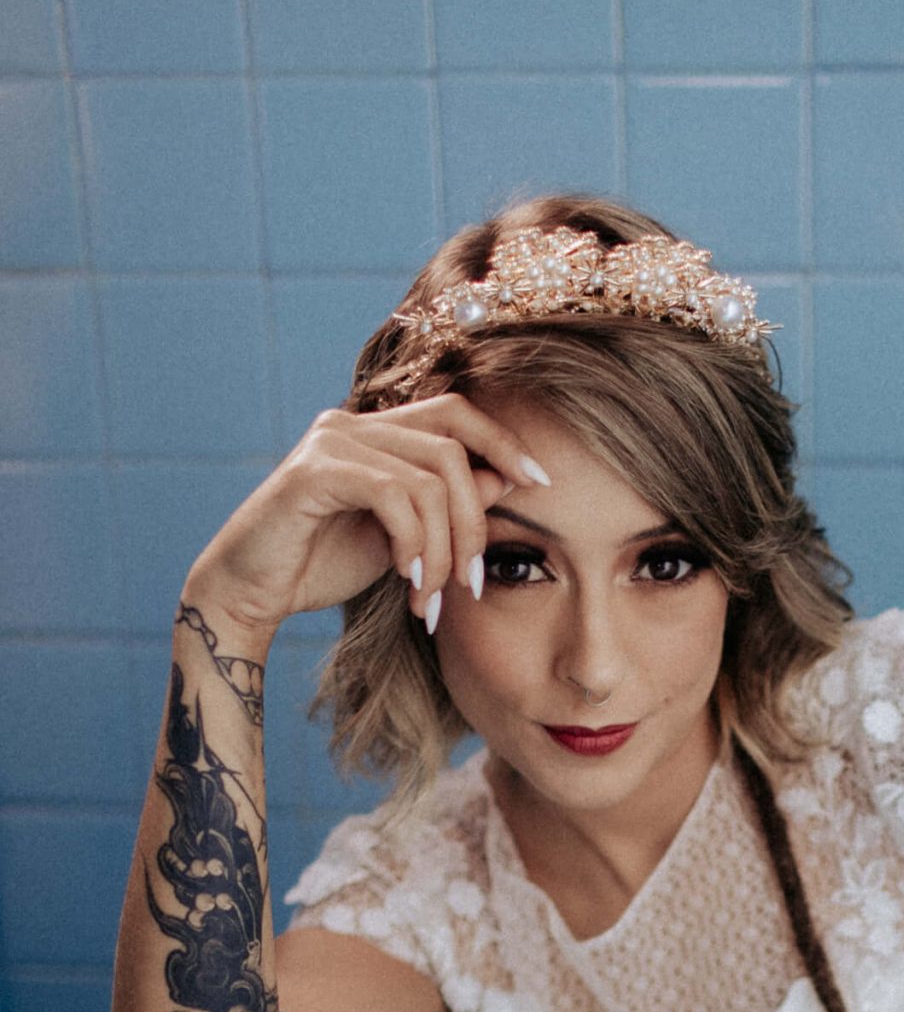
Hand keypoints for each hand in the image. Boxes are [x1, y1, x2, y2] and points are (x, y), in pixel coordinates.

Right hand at [178, 393, 552, 649]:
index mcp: (377, 432)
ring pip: (430, 480)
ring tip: (430, 598)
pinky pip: (395, 498)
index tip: (542, 484)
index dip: (504, 441)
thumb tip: (506, 481)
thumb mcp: (403, 539)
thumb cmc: (322, 565)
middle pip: (452, 449)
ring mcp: (332, 442)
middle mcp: (353, 424)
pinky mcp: (314, 472)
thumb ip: (446, 507)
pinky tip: (406, 584)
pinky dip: (413, 546)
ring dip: (443, 550)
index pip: (456, 413)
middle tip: (472, 583)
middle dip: (474, 522)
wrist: (252, 593)